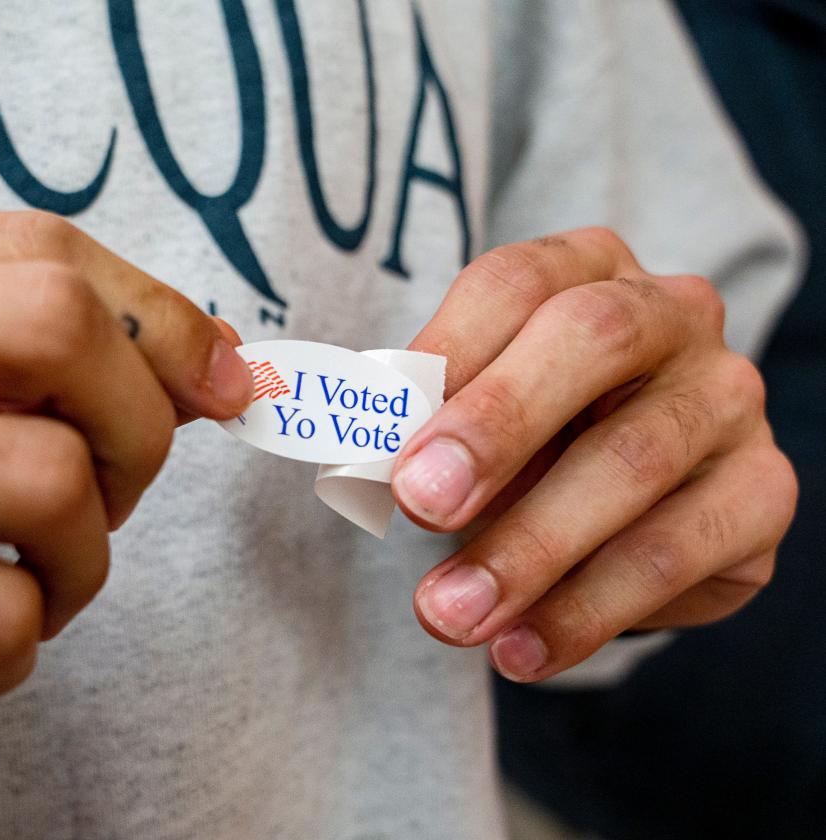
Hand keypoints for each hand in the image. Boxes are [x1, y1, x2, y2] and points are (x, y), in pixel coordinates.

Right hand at [0, 211, 251, 808]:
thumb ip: (38, 352)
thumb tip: (217, 359)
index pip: (38, 252)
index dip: (159, 322)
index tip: (216, 386)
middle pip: (52, 330)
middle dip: (133, 432)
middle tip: (106, 498)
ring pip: (46, 482)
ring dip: (78, 563)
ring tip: (17, 584)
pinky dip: (13, 648)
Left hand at [392, 227, 795, 681]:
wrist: (618, 502)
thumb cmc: (521, 436)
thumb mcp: (461, 414)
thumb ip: (412, 423)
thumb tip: (352, 457)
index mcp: (584, 269)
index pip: (514, 282)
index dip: (444, 350)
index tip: (383, 436)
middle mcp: (672, 313)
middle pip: (593, 338)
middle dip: (497, 423)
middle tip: (419, 504)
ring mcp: (726, 399)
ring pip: (635, 460)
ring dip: (529, 548)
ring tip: (448, 614)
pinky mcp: (761, 492)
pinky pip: (677, 553)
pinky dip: (586, 611)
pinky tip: (519, 650)